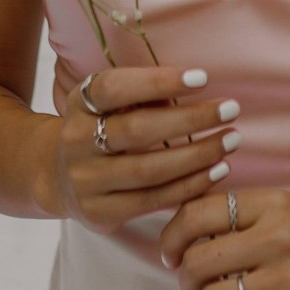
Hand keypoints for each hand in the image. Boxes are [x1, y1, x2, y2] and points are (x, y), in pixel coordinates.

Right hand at [43, 65, 241, 232]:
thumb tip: (196, 87)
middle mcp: (77, 140)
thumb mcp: (110, 102)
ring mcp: (86, 180)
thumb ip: (142, 95)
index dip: (158, 81)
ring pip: (148, 170)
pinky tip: (218, 171)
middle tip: (231, 108)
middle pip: (137, 130)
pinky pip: (152, 200)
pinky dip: (189, 186)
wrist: (57, 176)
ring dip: (197, 155)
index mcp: (80, 103)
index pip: (115, 88)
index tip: (203, 77)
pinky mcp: (100, 213)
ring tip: (231, 140)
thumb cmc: (102, 126)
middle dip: (190, 119)